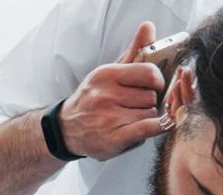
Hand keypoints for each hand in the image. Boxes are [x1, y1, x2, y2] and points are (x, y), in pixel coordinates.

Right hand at [56, 21, 170, 160]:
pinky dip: (156, 127)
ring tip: (131, 119)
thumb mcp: (108, 72)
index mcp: (106, 75)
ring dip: (146, 117)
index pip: (149, 73)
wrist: (66, 129)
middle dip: (149, 102)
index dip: (156, 81)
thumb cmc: (92, 99)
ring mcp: (108, 118)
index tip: (152, 87)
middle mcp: (105, 96)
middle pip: (151, 96)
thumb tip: (148, 27)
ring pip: (150, 113)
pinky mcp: (113, 139)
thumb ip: (133, 51)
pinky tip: (154, 125)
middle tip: (136, 106)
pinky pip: (147, 129)